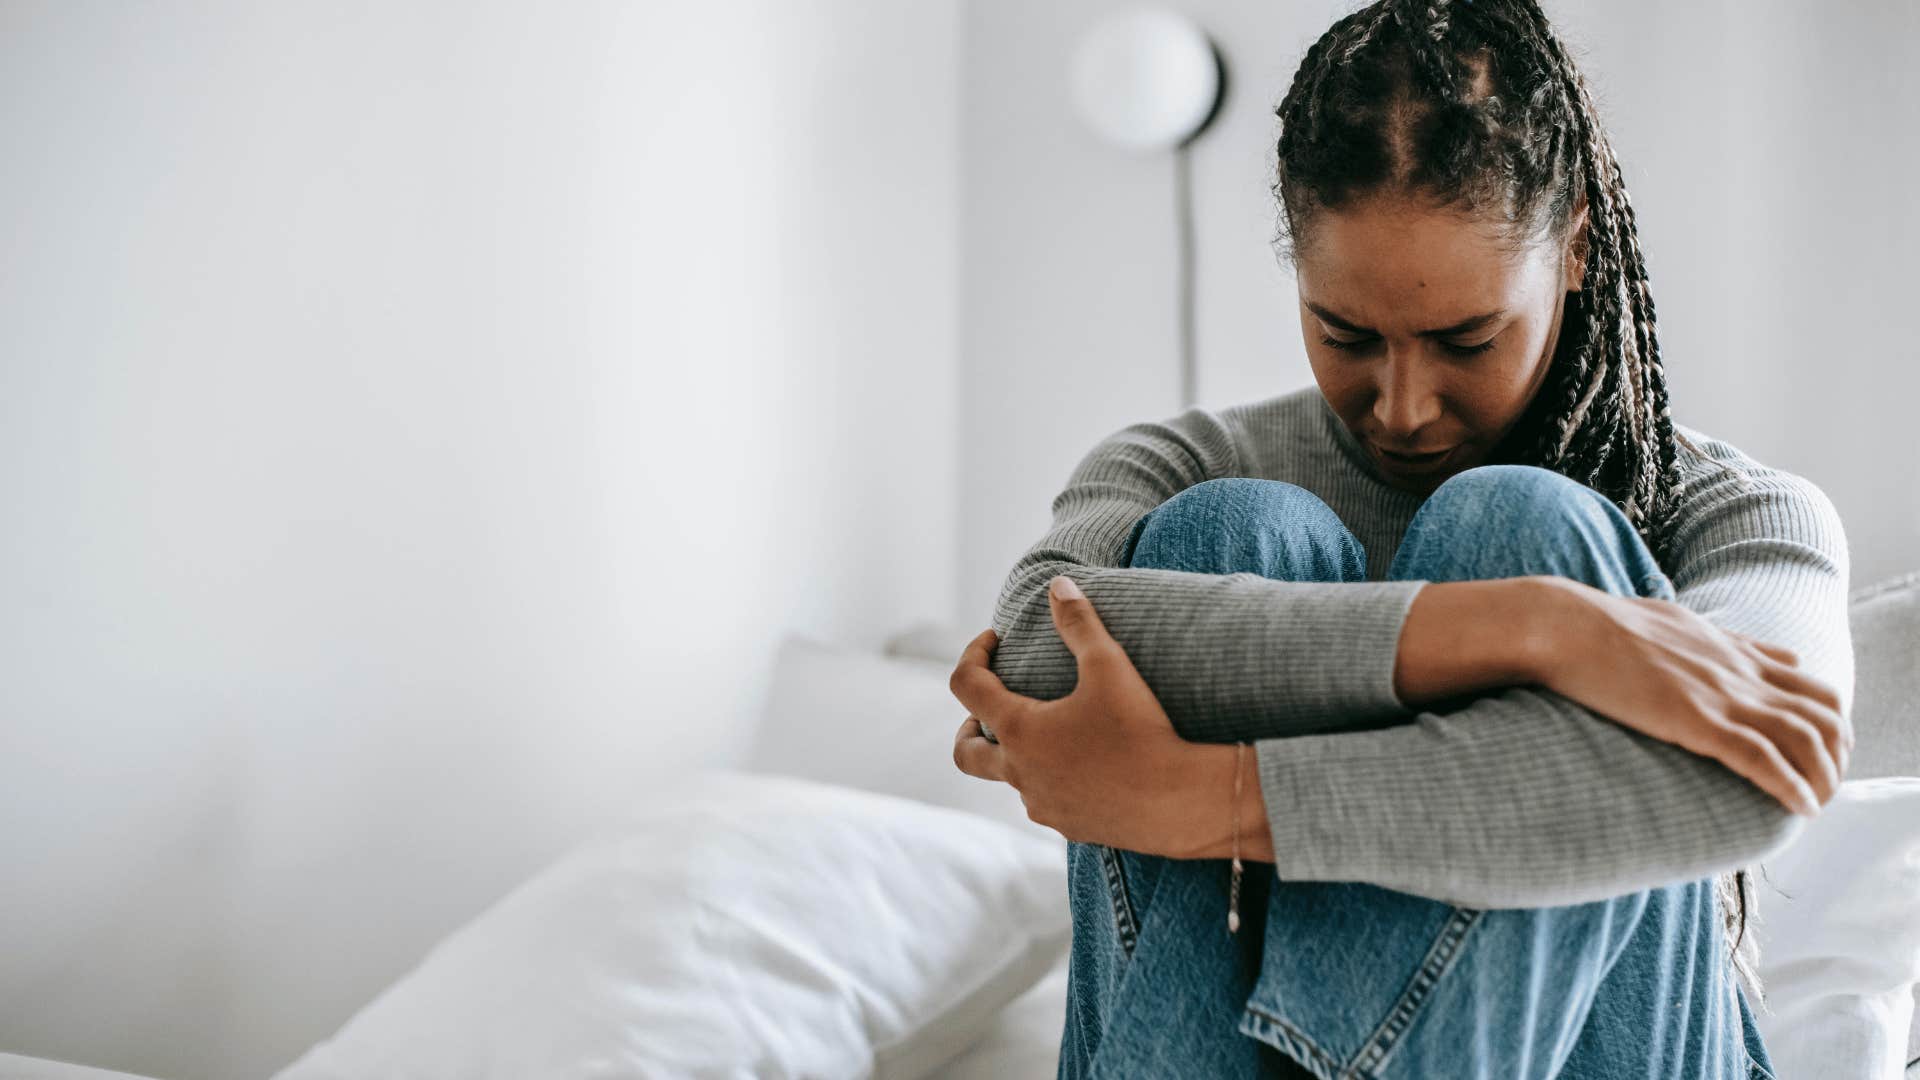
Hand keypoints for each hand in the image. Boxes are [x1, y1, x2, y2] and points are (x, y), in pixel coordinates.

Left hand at [948, 574, 1218, 857]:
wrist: (1180, 802)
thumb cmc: (1141, 731)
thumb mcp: (1110, 665)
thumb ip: (1079, 622)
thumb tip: (1057, 583)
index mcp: (1019, 730)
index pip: (966, 685)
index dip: (973, 655)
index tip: (994, 641)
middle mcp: (1019, 773)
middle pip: (965, 753)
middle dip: (970, 726)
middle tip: (990, 708)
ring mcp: (1042, 804)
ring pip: (1010, 778)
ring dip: (1017, 754)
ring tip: (1050, 733)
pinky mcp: (1069, 826)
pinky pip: (1045, 800)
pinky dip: (1050, 779)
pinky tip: (1083, 766)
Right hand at [1539, 578, 1851, 815]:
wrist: (1565, 625)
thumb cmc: (1601, 624)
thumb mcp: (1671, 622)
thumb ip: (1714, 640)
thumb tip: (1737, 647)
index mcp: (1733, 651)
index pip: (1812, 685)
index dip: (1828, 724)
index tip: (1818, 754)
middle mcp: (1740, 672)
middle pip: (1826, 713)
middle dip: (1838, 753)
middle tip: (1824, 784)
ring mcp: (1722, 695)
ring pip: (1807, 738)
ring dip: (1823, 777)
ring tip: (1818, 803)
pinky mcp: (1697, 720)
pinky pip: (1763, 758)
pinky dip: (1792, 787)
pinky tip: (1801, 808)